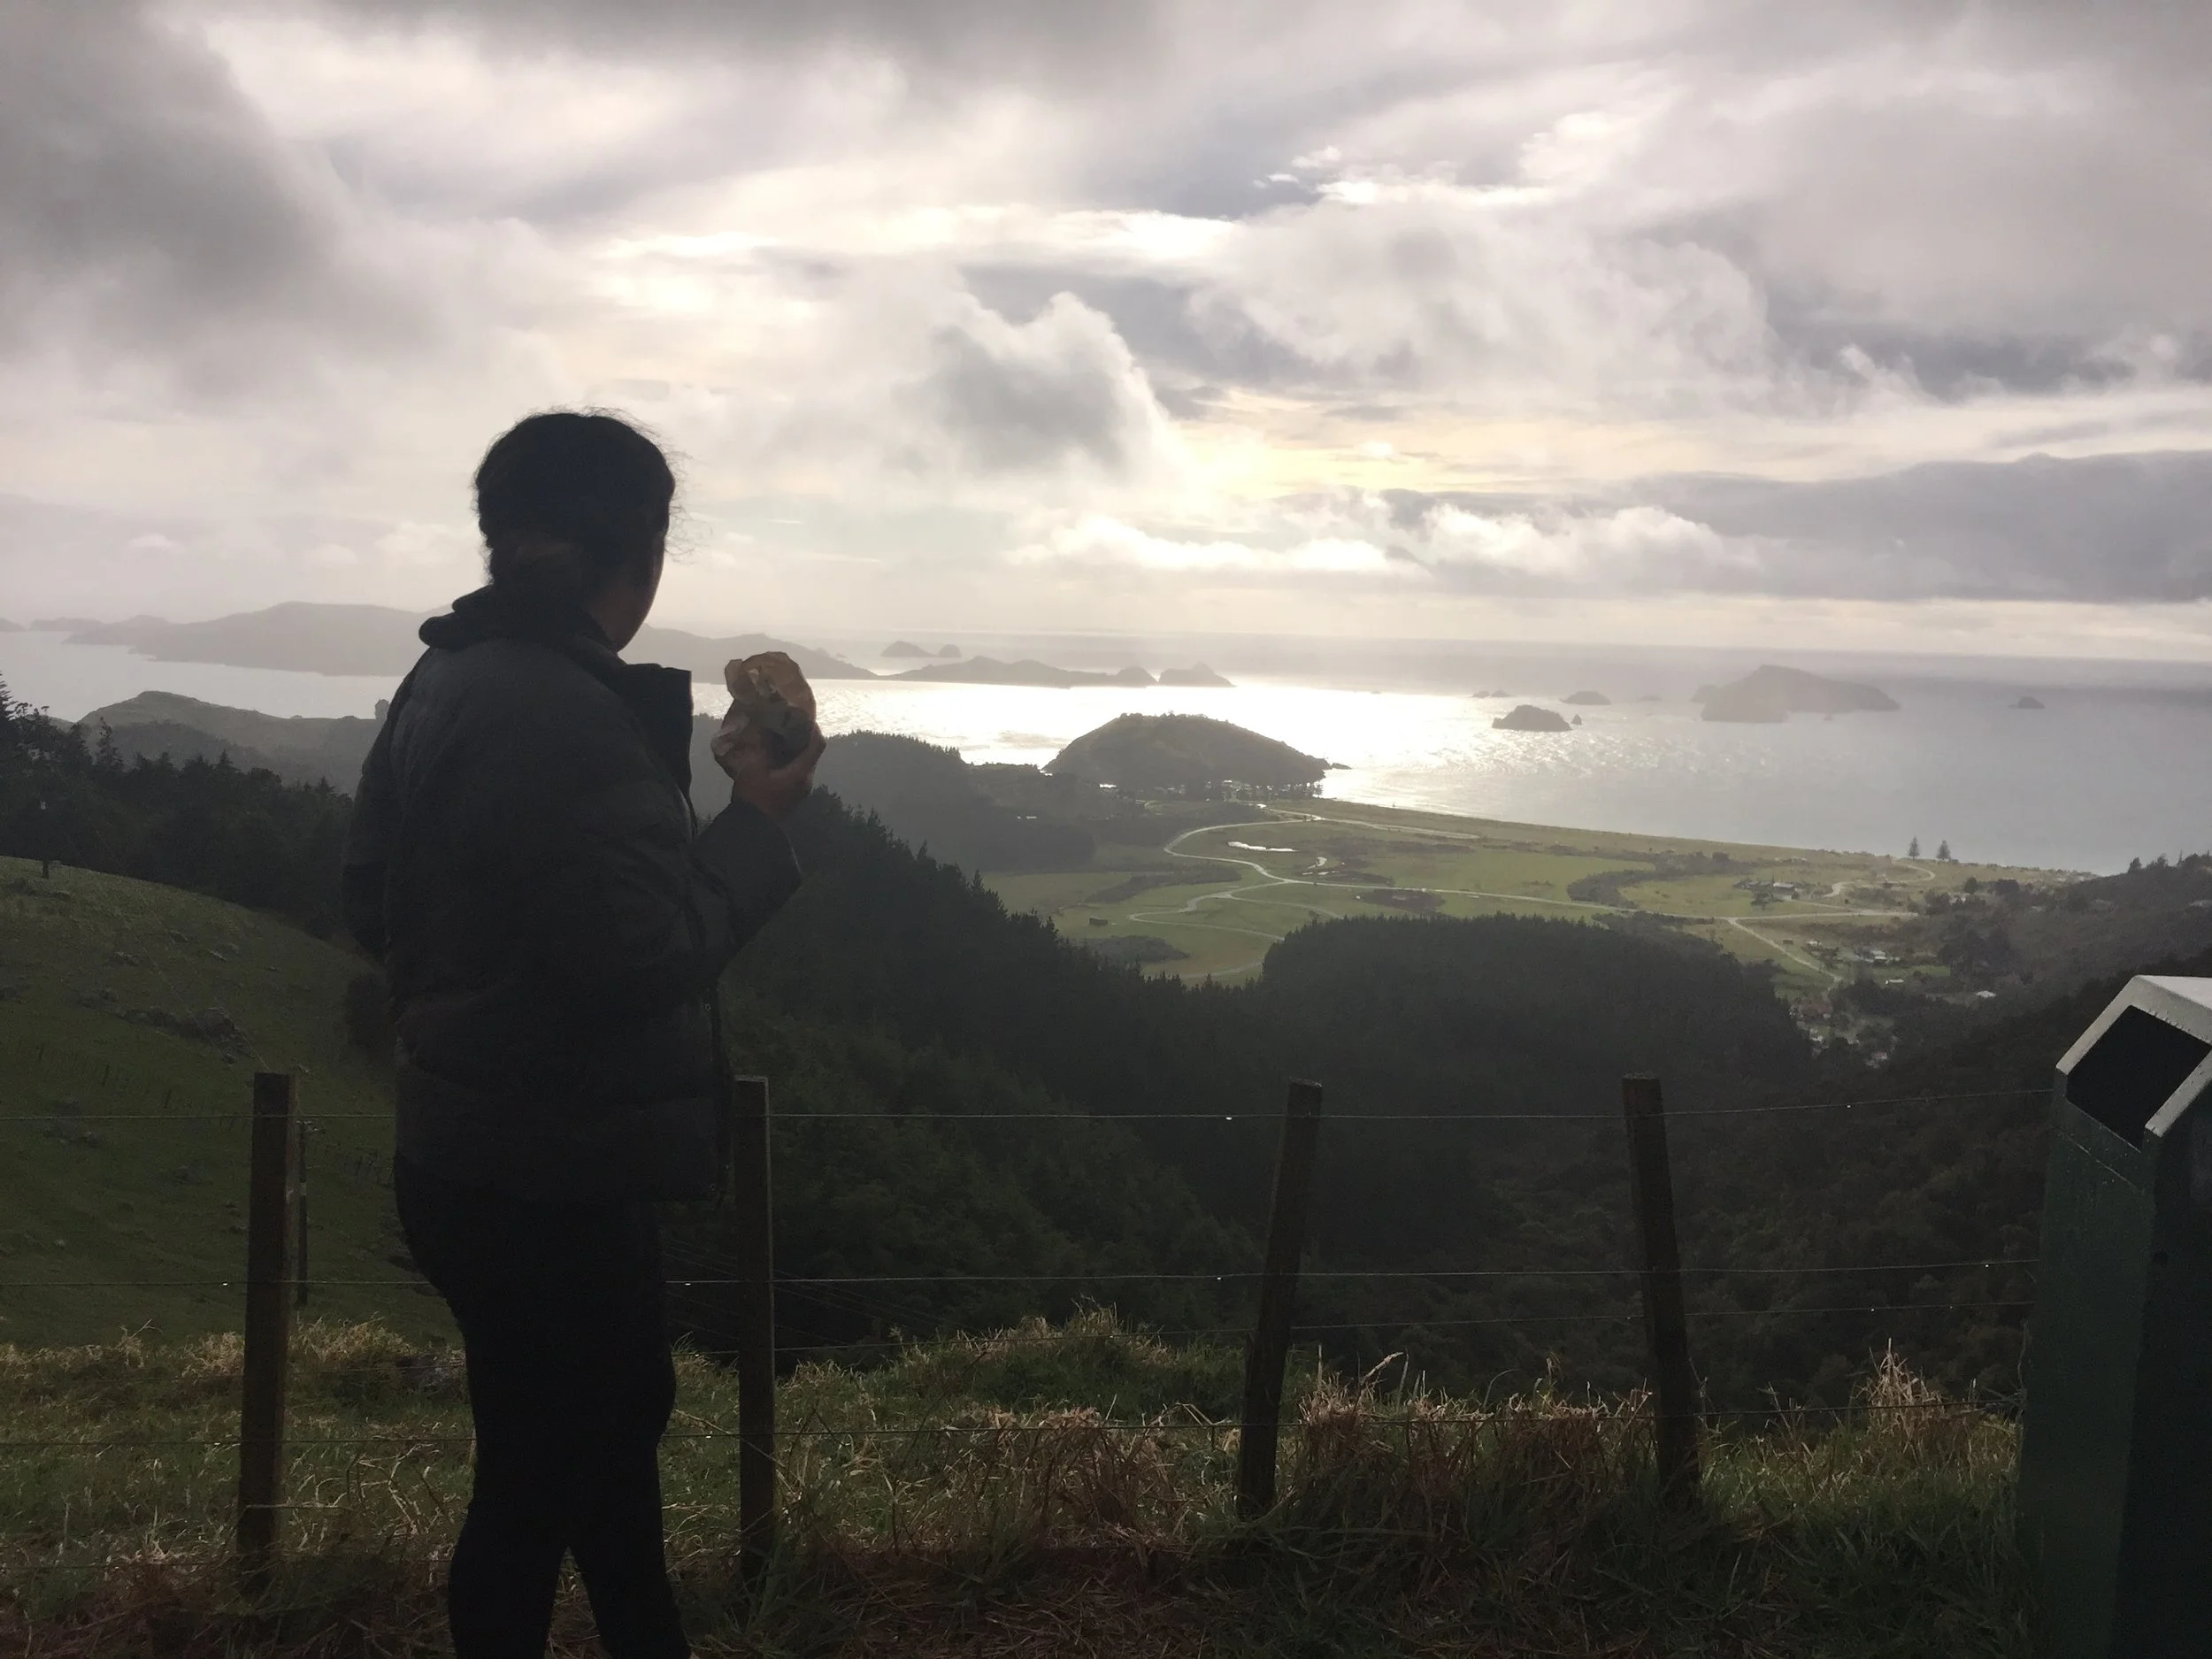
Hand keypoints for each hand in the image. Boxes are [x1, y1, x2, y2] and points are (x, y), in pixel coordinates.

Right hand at [713, 652, 824, 823]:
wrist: (753, 830)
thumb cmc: (754, 797)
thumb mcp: (753, 767)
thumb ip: (761, 746)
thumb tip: (766, 727)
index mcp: (801, 772)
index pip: (817, 743)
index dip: (813, 726)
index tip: (801, 714)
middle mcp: (806, 780)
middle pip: (811, 751)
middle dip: (802, 735)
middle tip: (786, 721)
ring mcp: (800, 789)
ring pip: (804, 761)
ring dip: (794, 748)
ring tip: (777, 734)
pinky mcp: (792, 795)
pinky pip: (796, 771)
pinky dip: (789, 759)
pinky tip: (772, 754)